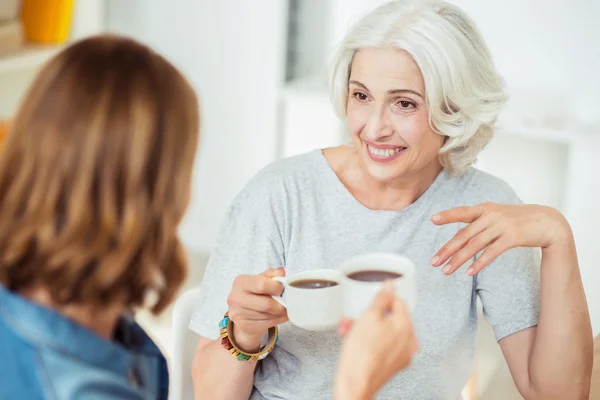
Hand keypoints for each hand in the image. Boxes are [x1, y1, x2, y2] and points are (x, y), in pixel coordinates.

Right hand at [226, 267, 287, 351]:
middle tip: (286, 302)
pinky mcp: (244, 326)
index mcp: (241, 282)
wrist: (243, 314)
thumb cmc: (254, 293)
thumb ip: (271, 275)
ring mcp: (238, 314)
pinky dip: (278, 320)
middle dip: (281, 304)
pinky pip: (267, 324)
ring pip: (269, 315)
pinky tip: (278, 316)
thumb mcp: (261, 280)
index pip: (262, 284)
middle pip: (267, 304)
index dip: (277, 287)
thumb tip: (281, 272)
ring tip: (282, 309)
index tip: (282, 289)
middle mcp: (236, 297)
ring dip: (280, 313)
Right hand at [334, 283, 417, 399]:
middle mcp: (409, 341)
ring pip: (385, 332)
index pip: (398, 301)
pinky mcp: (393, 364)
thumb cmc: (361, 354)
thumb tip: (390, 286)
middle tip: (356, 317)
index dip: (382, 298)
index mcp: (406, 326)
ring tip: (350, 329)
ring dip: (366, 327)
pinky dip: (370, 340)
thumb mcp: (369, 316)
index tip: (371, 300)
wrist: (355, 382)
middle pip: (391, 318)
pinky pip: (383, 346)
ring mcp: (402, 354)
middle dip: (370, 315)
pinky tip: (354, 341)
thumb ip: (382, 298)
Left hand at [431, 202, 571, 275]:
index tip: (432, 220)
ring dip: (458, 260)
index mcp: (485, 208)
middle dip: (447, 250)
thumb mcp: (497, 215)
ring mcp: (502, 226)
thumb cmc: (518, 220)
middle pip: (464, 235)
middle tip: (433, 262)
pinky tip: (469, 272)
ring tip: (446, 271)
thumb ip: (479, 223)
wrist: (548, 222)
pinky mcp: (512, 237)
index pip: (462, 212)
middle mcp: (491, 215)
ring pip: (474, 245)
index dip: (448, 216)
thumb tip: (460, 238)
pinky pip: (491, 252)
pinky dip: (479, 263)